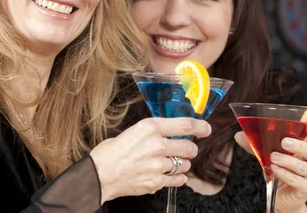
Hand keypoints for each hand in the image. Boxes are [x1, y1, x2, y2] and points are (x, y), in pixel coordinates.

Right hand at [90, 117, 210, 202]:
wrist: (99, 174)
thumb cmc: (112, 151)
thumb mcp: (134, 131)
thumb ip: (154, 131)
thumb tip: (172, 131)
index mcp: (150, 128)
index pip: (185, 125)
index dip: (200, 127)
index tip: (207, 129)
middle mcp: (156, 145)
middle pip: (189, 147)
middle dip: (190, 149)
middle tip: (185, 150)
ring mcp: (158, 165)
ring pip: (184, 164)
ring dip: (182, 164)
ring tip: (169, 163)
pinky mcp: (156, 181)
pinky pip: (177, 179)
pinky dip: (177, 178)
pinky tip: (169, 174)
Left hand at [234, 109, 306, 210]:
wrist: (280, 197)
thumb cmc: (280, 169)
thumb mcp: (268, 153)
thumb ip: (256, 144)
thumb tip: (239, 134)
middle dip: (299, 145)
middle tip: (283, 142)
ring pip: (305, 165)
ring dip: (288, 161)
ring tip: (274, 158)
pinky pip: (298, 179)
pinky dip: (285, 174)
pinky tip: (275, 170)